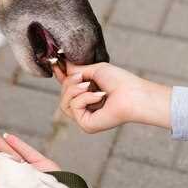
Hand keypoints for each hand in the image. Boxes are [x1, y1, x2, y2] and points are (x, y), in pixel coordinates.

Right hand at [55, 62, 172, 132]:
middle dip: (69, 83)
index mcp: (88, 94)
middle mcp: (85, 108)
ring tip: (89, 85)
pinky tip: (99, 96)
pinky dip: (84, 98)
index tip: (55, 63)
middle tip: (84, 78)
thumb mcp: (95, 70)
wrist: (133, 94)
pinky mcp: (86, 125)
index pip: (67, 88)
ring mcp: (85, 117)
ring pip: (64, 103)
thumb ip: (77, 70)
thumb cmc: (120, 81)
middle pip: (63, 95)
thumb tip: (62, 65)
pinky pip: (73, 108)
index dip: (60, 76)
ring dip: (74, 90)